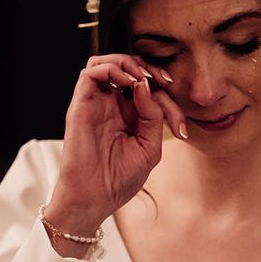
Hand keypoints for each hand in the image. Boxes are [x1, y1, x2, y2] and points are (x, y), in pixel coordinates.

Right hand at [46, 54, 186, 230]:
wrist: (96, 198)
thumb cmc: (120, 179)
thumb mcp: (150, 147)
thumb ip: (153, 116)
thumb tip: (145, 85)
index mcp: (128, 116)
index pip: (148, 90)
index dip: (168, 97)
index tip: (179, 126)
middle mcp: (110, 105)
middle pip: (127, 68)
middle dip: (149, 69)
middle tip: (164, 82)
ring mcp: (95, 104)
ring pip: (106, 63)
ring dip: (128, 63)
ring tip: (143, 78)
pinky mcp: (81, 105)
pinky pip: (90, 72)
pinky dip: (112, 69)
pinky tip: (128, 84)